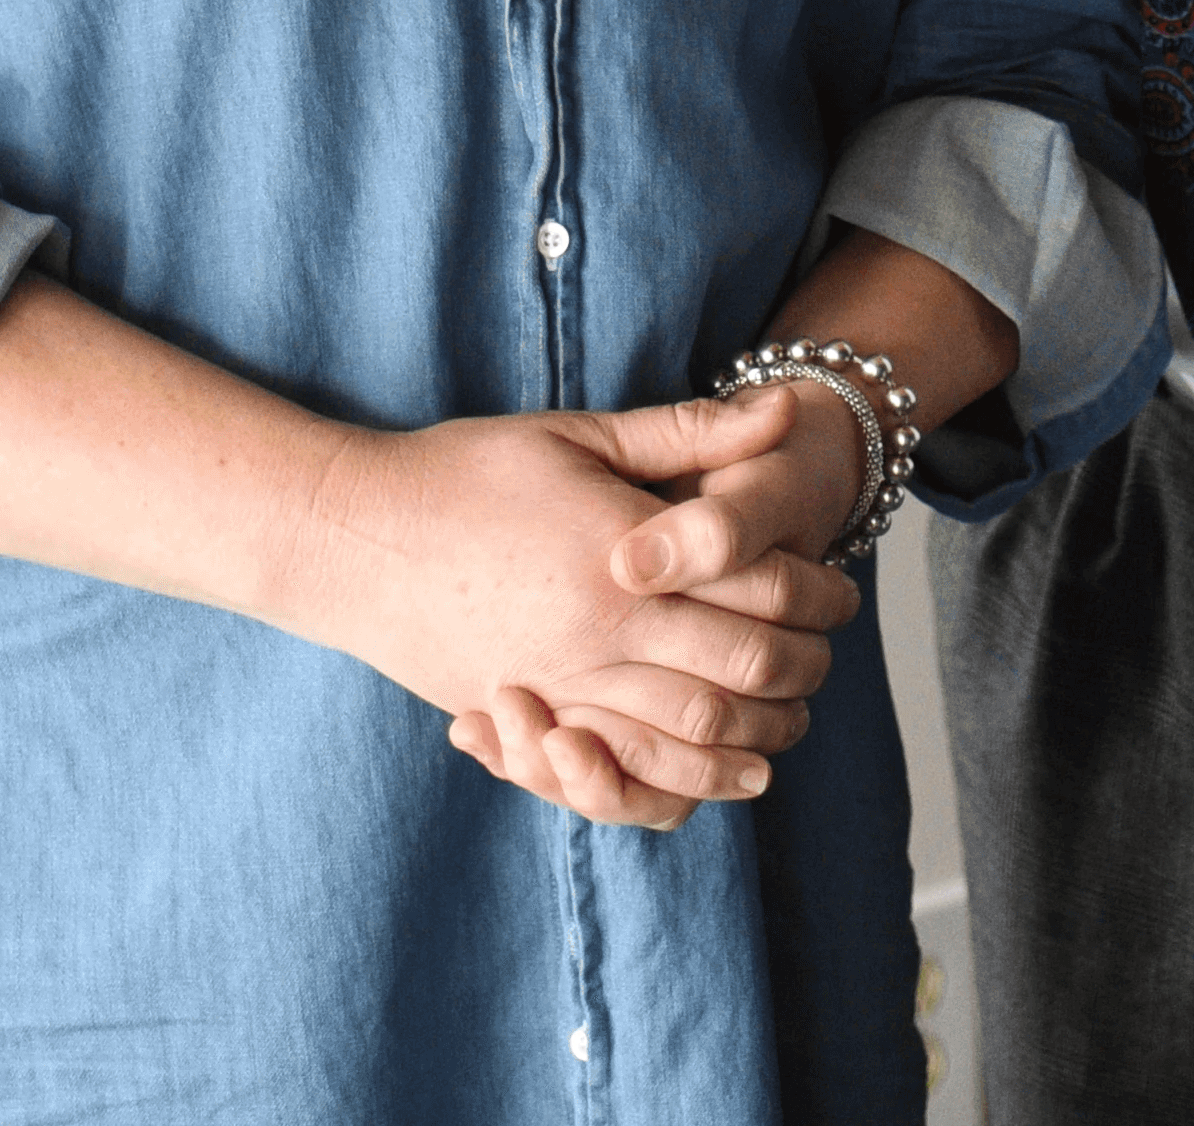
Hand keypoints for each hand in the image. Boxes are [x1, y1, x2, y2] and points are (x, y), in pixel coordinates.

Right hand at [448, 379, 867, 818]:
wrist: (353, 537)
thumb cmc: (467, 471)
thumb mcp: (579, 434)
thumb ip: (688, 431)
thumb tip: (785, 411)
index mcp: (625, 553)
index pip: (758, 585)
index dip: (814, 592)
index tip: (840, 590)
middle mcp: (601, 630)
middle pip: (739, 670)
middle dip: (800, 669)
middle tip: (828, 657)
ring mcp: (562, 685)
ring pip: (691, 736)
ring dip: (759, 735)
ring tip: (792, 723)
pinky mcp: (527, 719)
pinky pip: (625, 773)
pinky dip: (687, 782)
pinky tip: (724, 774)